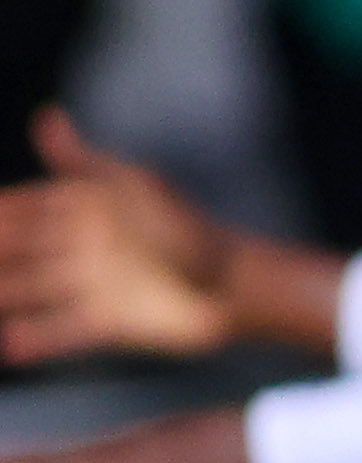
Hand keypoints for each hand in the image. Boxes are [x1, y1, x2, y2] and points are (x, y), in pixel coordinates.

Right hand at [0, 109, 235, 363]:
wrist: (236, 281)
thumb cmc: (186, 225)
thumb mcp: (134, 187)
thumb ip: (84, 162)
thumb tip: (45, 116)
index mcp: (80, 211)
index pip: (17, 210)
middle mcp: (75, 249)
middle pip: (13, 254)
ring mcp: (88, 286)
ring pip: (27, 293)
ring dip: (0, 298)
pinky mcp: (106, 322)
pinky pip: (61, 331)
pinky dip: (35, 339)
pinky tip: (8, 346)